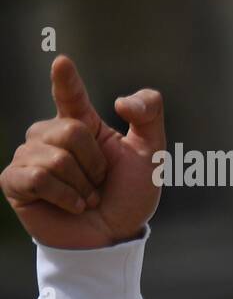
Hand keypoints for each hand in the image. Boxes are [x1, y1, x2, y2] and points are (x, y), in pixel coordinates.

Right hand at [1, 55, 164, 249]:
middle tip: (100, 183)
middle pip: (70, 131)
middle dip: (95, 164)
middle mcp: (50, 136)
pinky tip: (73, 206)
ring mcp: (29, 158)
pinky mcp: (15, 182)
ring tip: (87, 197)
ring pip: (55, 157)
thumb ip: (149, 118)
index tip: (62, 62)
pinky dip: (66, 196)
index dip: (65, 80)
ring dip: (82, 185)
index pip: (70, 95)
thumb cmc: (129, 195)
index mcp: (82, 125)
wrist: (114, 236)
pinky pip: (38, 177)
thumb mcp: (152, 156)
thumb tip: (121, 101)